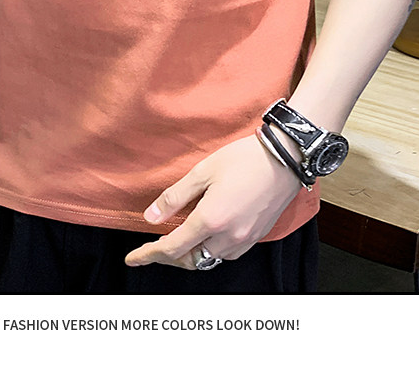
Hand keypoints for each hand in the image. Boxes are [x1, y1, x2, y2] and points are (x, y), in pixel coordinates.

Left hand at [124, 135, 301, 270]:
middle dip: (167, 257)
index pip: (171, 248)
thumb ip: (175, 197)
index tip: (133, 258)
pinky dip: (210, 249)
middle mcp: (227, 237)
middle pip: (189, 260)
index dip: (148, 254)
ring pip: (208, 259)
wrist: (285, 159)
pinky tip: (205, 235)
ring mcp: (244, 239)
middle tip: (152, 248)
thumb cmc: (244, 159)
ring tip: (176, 240)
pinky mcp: (256, 237)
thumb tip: (151, 217)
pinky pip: (226, 254)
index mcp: (210, 220)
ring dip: (189, 254)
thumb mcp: (203, 171)